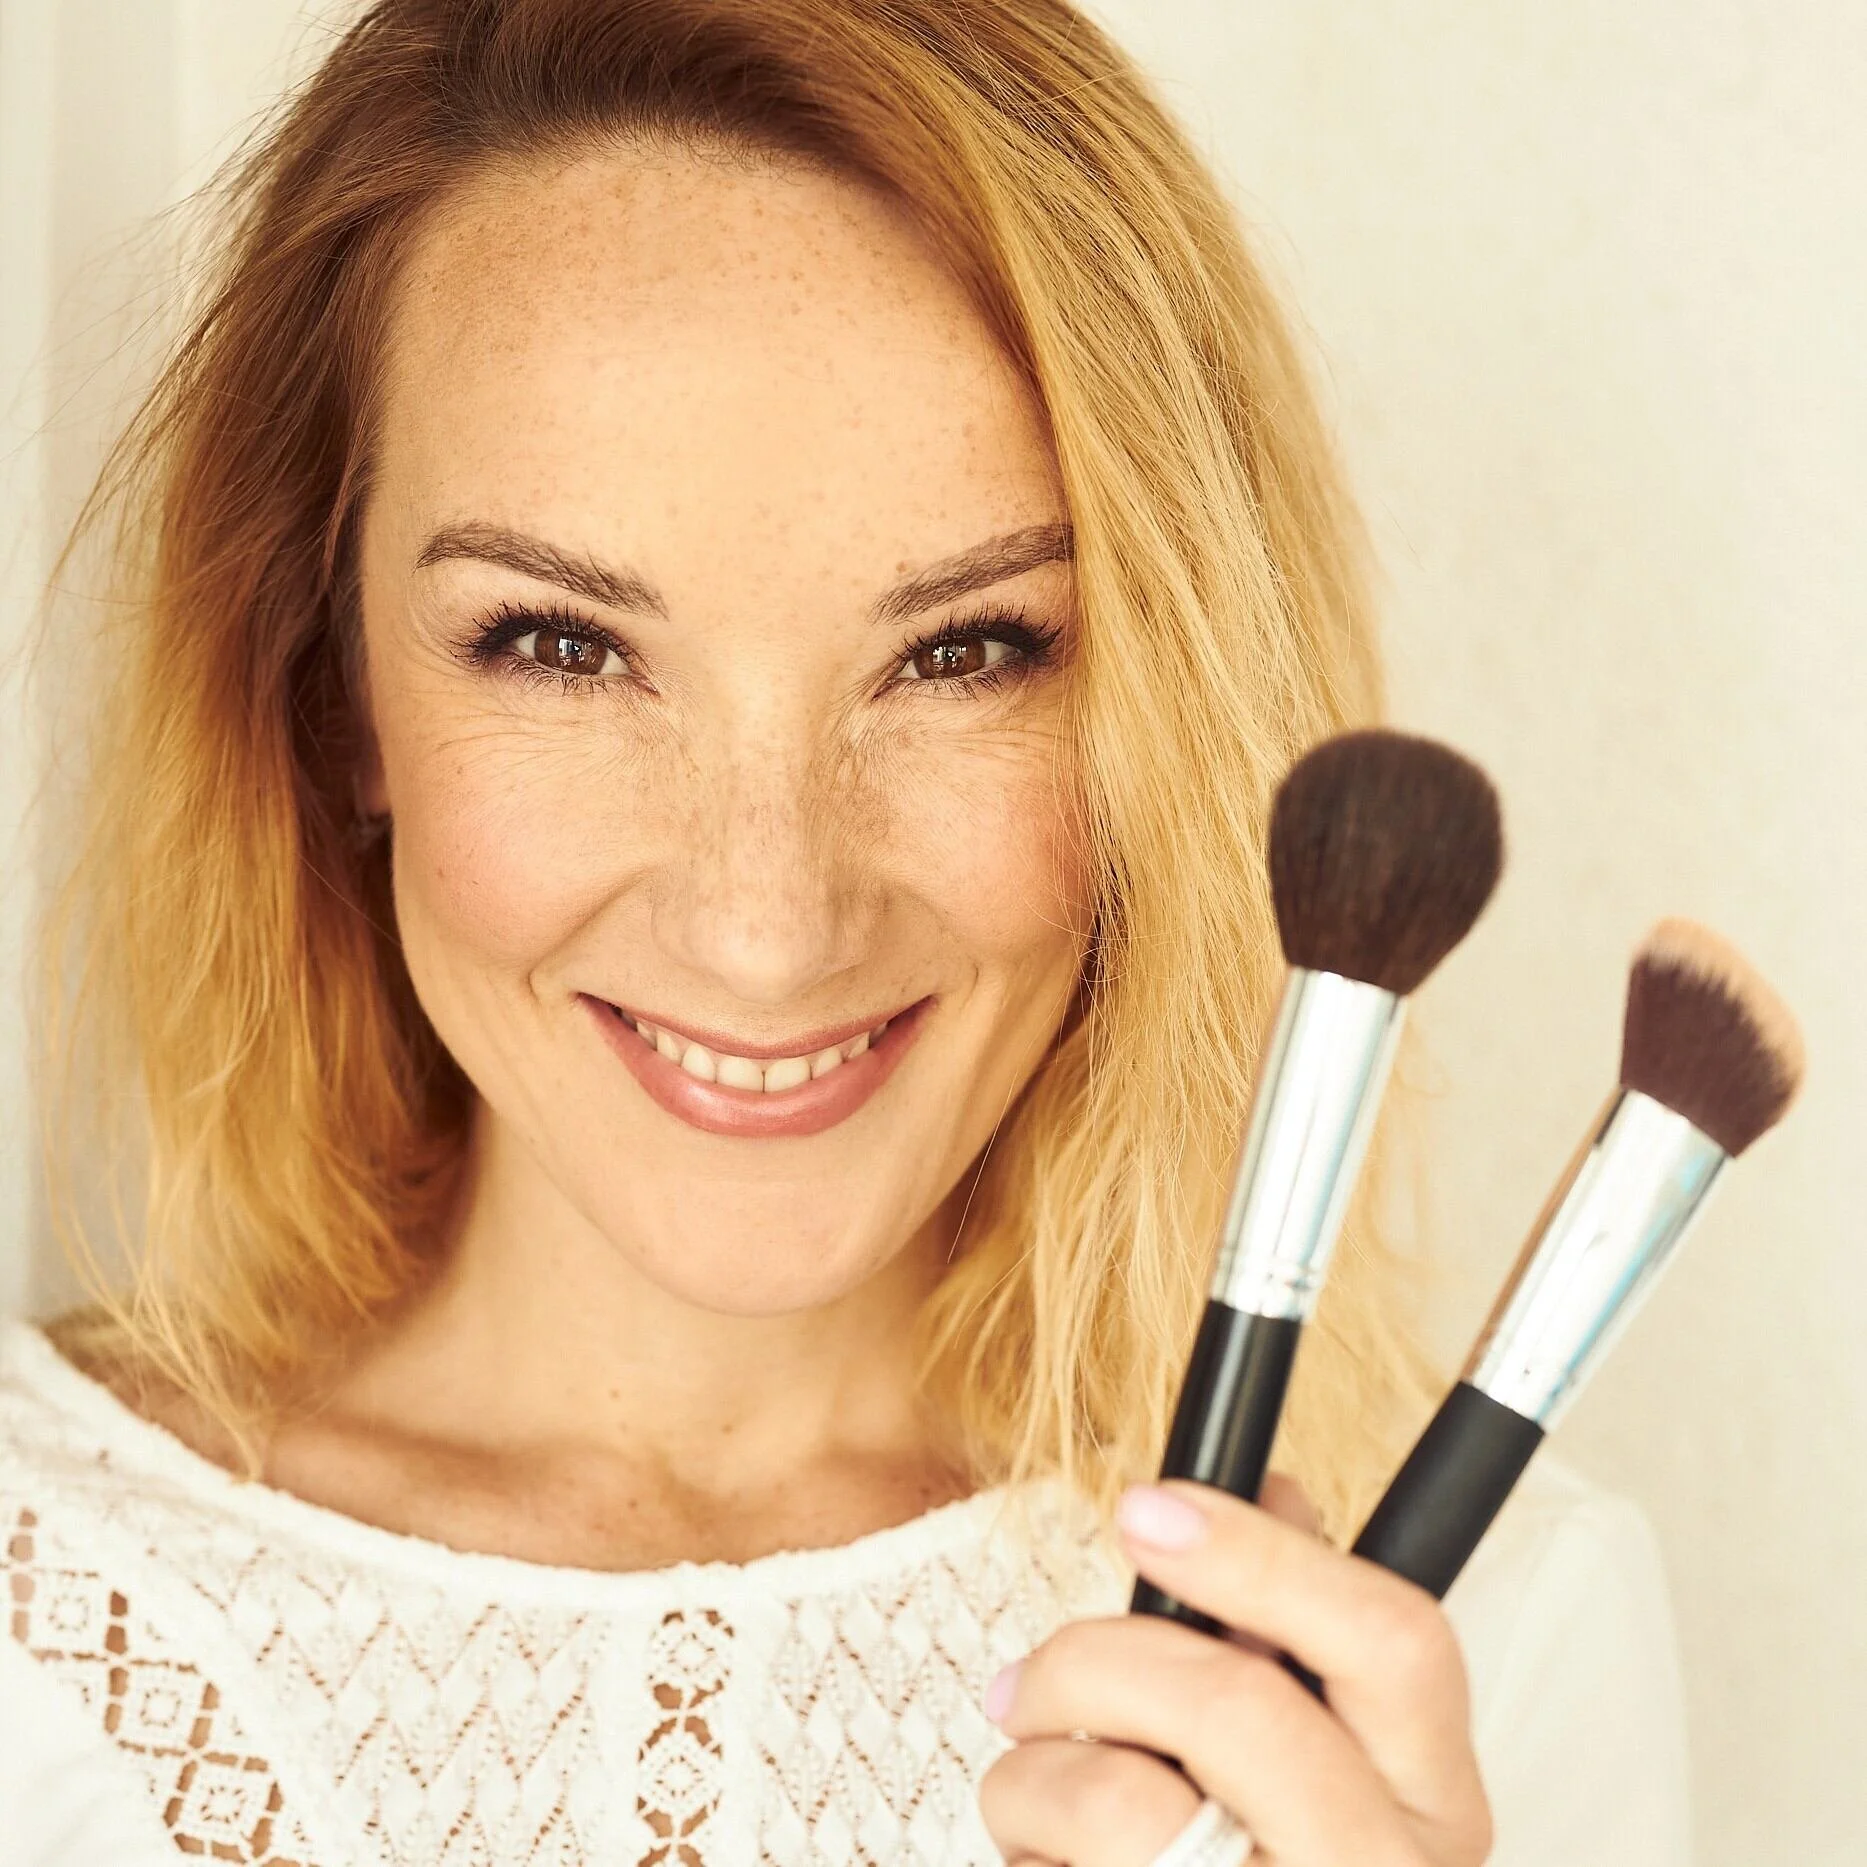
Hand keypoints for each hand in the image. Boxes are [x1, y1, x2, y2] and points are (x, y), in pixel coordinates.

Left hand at [978, 1476, 1492, 1866]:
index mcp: (1430, 1807)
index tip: (1144, 1501)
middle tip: (1028, 1682)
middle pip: (1235, 1707)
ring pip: (1119, 1803)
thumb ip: (1296, 1631)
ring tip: (1031, 1798)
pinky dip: (1025, 1858)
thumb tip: (1273, 1490)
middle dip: (1098, 1663)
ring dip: (1032, 1782)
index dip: (1261, 1554)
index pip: (1394, 1639)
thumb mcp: (1320, 1763)